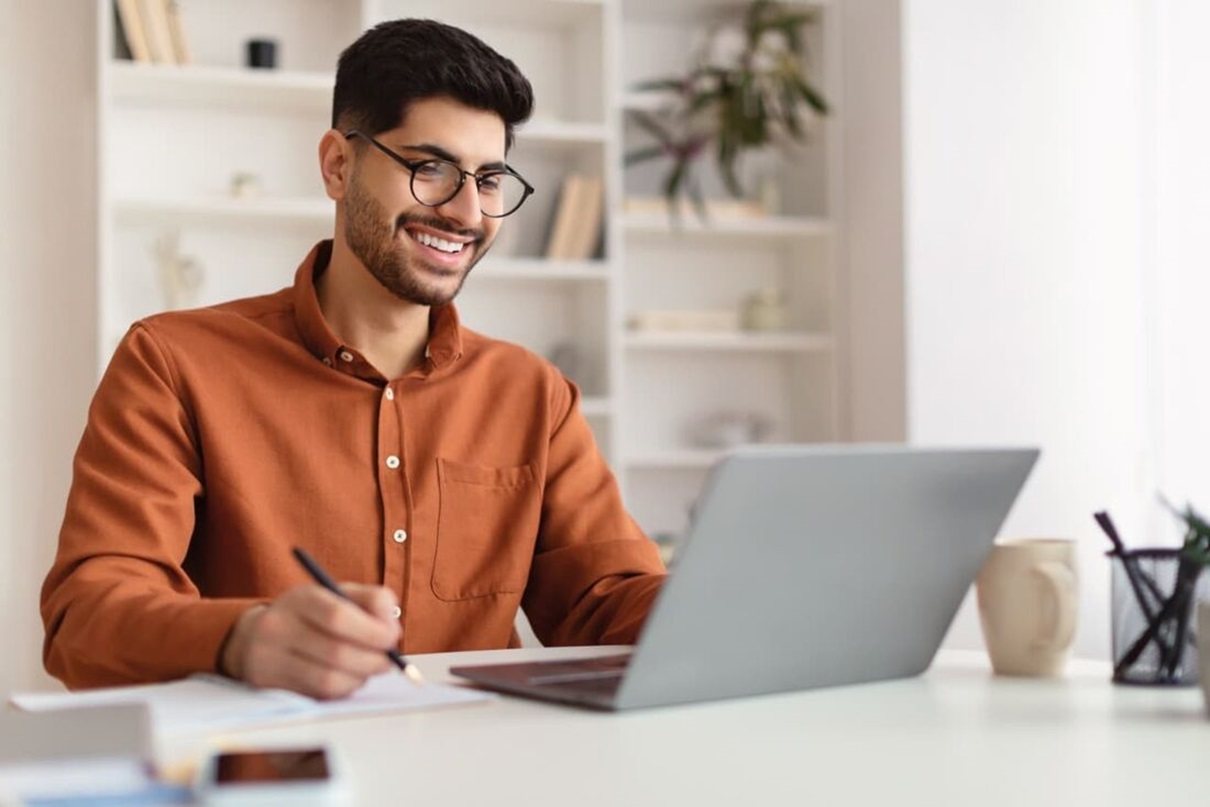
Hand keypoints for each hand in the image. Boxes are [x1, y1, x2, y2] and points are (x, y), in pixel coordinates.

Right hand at [221, 584, 401, 698]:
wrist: (256, 636)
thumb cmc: (312, 615)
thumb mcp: (338, 595)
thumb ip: (372, 601)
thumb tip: (392, 628)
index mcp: (300, 599)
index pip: (338, 616)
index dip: (372, 631)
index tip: (392, 638)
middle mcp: (278, 627)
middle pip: (336, 652)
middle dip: (372, 660)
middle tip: (388, 661)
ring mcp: (269, 659)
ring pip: (329, 679)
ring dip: (360, 678)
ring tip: (368, 669)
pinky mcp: (270, 686)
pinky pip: (318, 695)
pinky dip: (344, 689)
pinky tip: (349, 679)